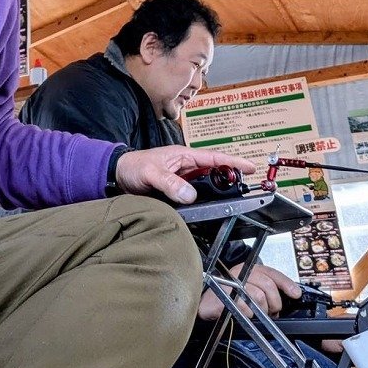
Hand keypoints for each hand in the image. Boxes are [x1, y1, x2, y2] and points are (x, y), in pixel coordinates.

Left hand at [115, 146, 255, 203]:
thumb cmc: (132, 166)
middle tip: (243, 191)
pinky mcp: (176, 193)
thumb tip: (190, 194)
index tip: (250, 167)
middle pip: (214, 175)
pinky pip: (193, 199)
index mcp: (184, 156)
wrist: (116, 176)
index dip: (233, 162)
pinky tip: (205, 210)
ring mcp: (182, 181)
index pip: (214, 158)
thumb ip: (169, 182)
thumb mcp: (151, 173)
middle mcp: (186, 168)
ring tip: (227, 202)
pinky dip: (201, 204)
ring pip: (205, 189)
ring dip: (214, 195)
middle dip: (228, 181)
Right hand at [198, 263, 300, 320]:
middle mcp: (241, 273)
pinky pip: (246, 308)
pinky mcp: (225, 297)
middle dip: (274, 302)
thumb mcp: (248, 290)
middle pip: (268, 285)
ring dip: (261, 310)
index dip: (286, 283)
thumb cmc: (226, 298)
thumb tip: (285, 297)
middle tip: (271, 311)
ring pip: (259, 296)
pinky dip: (249, 315)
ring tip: (256, 314)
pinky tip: (245, 314)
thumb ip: (264, 290)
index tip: (295, 293)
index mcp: (247, 270)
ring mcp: (232, 284)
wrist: (205, 306)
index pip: (271, 272)